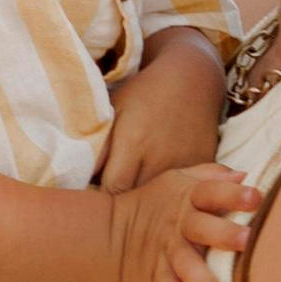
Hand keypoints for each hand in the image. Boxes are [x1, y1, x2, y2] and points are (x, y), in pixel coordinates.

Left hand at [100, 26, 229, 189]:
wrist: (193, 79)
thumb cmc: (145, 93)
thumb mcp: (114, 111)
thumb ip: (100, 146)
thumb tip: (78, 177)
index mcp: (134, 143)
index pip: (112, 189)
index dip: (102, 195)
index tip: (96, 191)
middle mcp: (161, 159)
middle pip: (136, 200)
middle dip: (123, 202)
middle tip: (114, 192)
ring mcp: (185, 165)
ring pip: (160, 200)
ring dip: (147, 199)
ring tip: (138, 186)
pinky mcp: (202, 168)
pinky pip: (181, 191)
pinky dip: (170, 191)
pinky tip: (162, 178)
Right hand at [109, 163, 257, 281]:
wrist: (116, 230)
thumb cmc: (162, 202)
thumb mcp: (182, 179)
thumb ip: (214, 176)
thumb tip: (245, 175)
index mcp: (190, 197)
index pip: (212, 191)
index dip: (233, 193)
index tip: (256, 197)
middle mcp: (180, 224)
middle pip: (202, 228)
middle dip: (224, 234)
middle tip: (249, 241)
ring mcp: (167, 252)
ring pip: (186, 267)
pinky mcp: (157, 276)